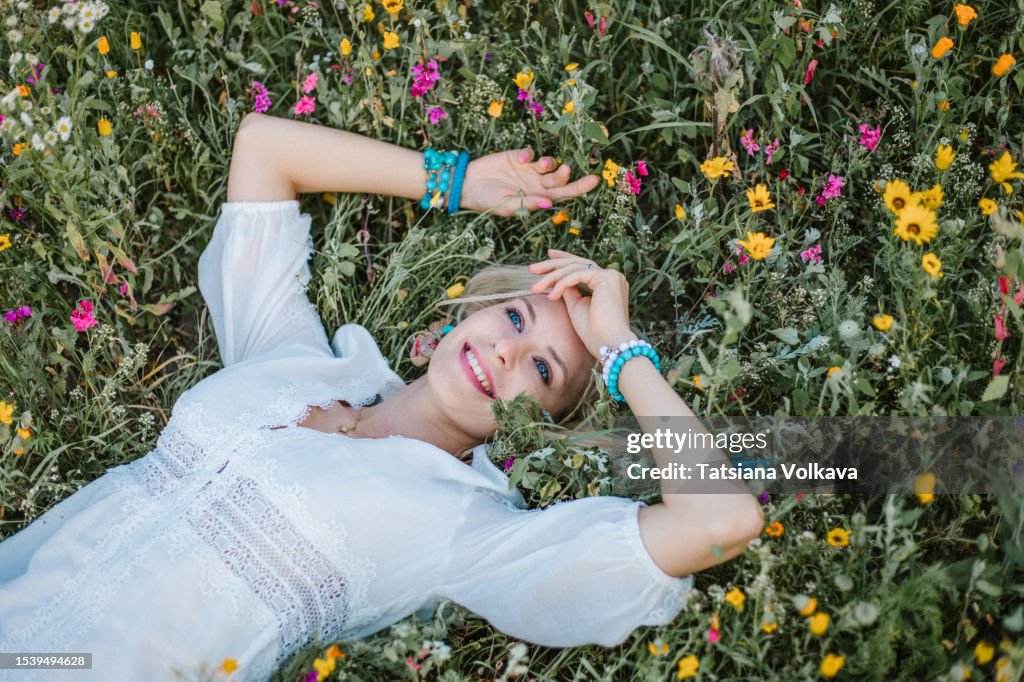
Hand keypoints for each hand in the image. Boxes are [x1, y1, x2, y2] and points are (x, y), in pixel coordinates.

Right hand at [459, 150, 599, 216]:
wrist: (468, 186)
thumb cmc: (488, 201)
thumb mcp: (507, 206)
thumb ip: (527, 204)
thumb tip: (549, 204)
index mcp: (538, 198)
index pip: (564, 194)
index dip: (581, 187)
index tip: (596, 180)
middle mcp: (537, 184)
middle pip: (560, 179)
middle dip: (564, 175)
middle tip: (563, 172)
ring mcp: (528, 170)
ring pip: (549, 164)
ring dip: (550, 163)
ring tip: (540, 165)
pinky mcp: (518, 157)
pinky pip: (531, 154)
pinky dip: (529, 155)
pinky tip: (520, 161)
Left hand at [527, 249, 637, 358]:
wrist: (607, 344)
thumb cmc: (593, 332)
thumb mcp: (576, 306)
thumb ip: (569, 290)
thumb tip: (558, 279)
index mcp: (607, 284)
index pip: (583, 265)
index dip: (565, 258)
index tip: (548, 254)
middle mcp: (611, 276)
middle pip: (577, 263)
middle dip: (552, 265)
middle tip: (532, 269)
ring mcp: (611, 276)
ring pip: (575, 267)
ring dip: (552, 277)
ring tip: (535, 288)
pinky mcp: (607, 278)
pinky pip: (577, 275)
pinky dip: (562, 283)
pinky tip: (551, 296)